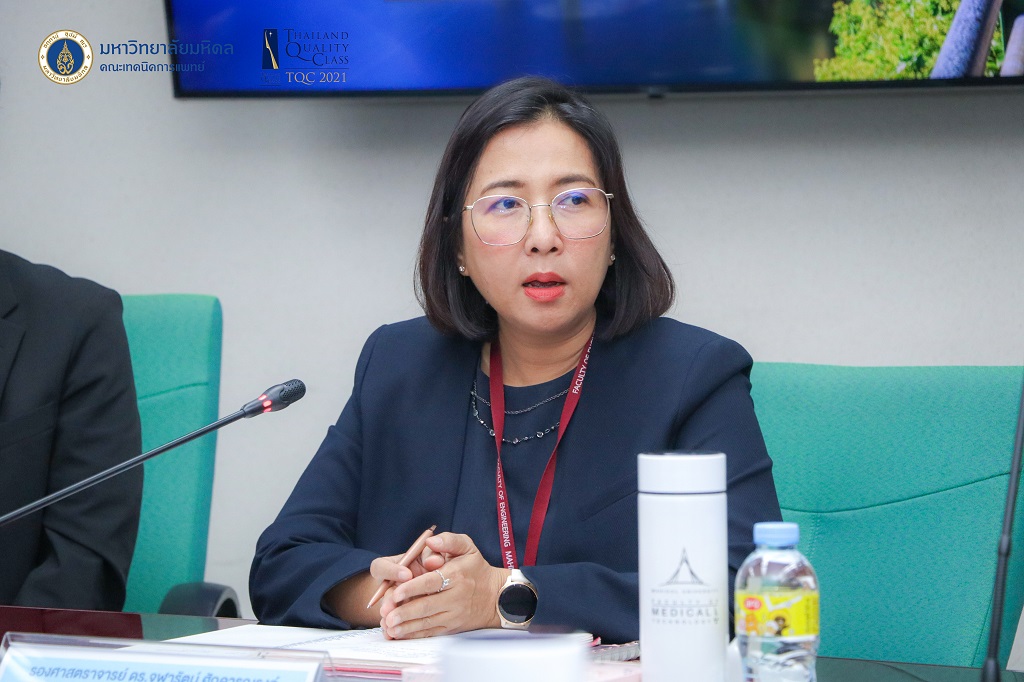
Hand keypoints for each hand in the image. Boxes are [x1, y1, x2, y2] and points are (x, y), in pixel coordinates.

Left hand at [379, 532, 508, 638]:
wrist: (496, 596)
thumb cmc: (476, 568)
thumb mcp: (467, 547)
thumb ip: (449, 540)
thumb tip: (430, 541)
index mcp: (457, 575)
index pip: (431, 582)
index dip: (412, 588)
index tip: (397, 592)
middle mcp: (456, 597)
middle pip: (427, 606)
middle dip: (404, 611)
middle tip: (386, 613)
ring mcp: (454, 614)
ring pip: (427, 622)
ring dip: (406, 626)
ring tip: (389, 626)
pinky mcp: (452, 627)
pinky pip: (431, 632)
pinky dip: (414, 634)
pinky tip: (400, 634)